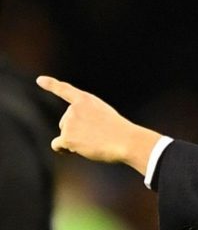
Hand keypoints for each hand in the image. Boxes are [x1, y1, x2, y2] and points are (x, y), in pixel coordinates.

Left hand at [35, 76, 160, 174]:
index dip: (51, 84)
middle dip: (75, 130)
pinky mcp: (67, 137)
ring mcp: (69, 122)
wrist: (124, 141)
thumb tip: (64, 139)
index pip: (64, 90)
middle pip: (65, 123)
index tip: (40, 80)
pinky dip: (64, 149)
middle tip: (96, 134)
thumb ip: (85, 117)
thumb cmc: (118, 131)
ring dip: (74, 141)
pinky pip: (57, 145)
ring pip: (64, 135)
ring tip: (93, 141)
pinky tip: (78, 149)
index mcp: (86, 100)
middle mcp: (74, 108)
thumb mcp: (103, 114)